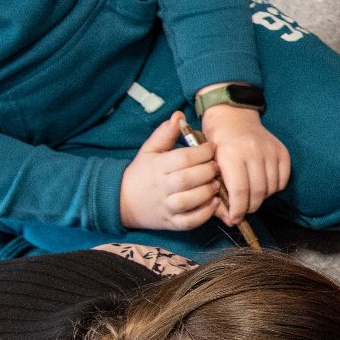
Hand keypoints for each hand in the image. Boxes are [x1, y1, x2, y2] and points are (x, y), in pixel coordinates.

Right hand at [118, 114, 221, 230]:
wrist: (123, 201)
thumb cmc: (142, 173)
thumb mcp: (149, 151)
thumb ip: (164, 134)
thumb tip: (179, 115)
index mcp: (157, 167)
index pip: (182, 158)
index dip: (201, 152)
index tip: (213, 148)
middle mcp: (161, 188)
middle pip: (186, 179)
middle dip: (207, 171)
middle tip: (217, 166)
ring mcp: (166, 207)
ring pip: (188, 201)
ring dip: (206, 192)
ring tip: (216, 184)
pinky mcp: (171, 223)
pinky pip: (189, 222)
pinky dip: (203, 214)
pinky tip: (214, 203)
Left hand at [200, 103, 290, 223]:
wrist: (232, 116)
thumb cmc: (216, 143)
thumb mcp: (208, 165)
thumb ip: (216, 192)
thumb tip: (229, 219)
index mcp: (231, 154)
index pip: (240, 192)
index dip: (238, 210)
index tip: (234, 219)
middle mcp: (253, 151)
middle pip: (257, 192)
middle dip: (249, 207)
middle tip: (243, 211)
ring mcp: (270, 150)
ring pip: (271, 189)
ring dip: (261, 198)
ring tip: (251, 195)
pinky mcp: (282, 151)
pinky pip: (282, 180)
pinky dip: (273, 188)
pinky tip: (262, 184)